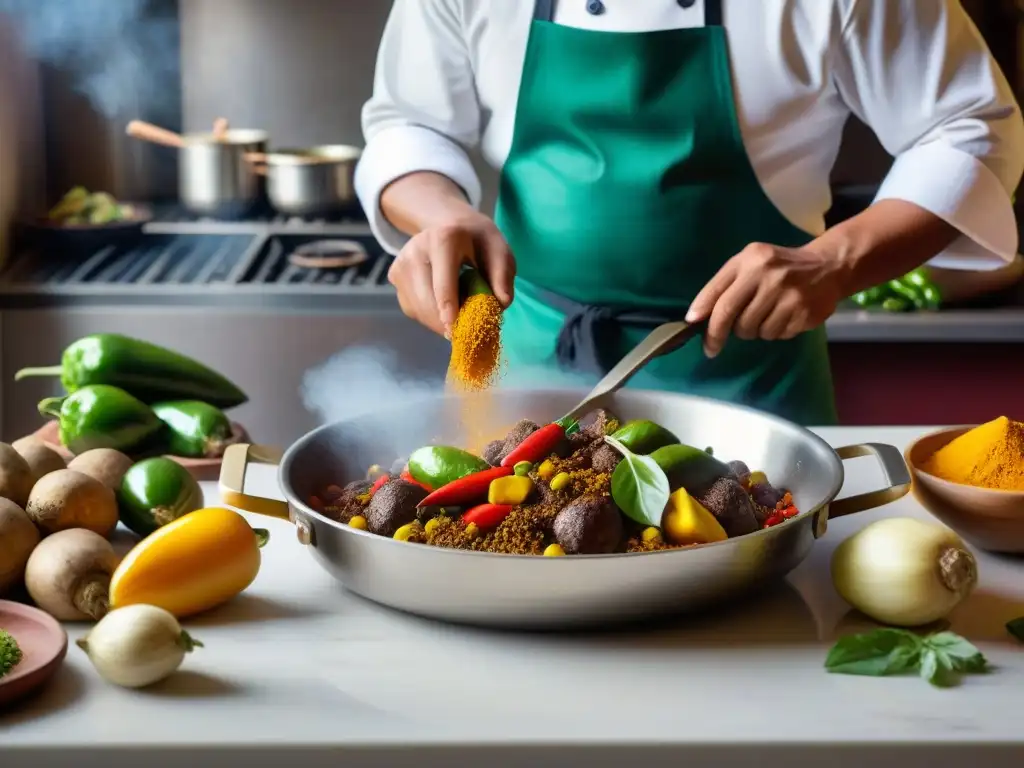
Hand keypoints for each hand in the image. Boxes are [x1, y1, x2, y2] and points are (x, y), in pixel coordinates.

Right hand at [387, 212, 514, 336]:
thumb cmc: (478, 241)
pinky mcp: (394, 276)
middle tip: (466, 333)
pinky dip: (430, 317)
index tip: (453, 332)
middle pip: (426, 300)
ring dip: (438, 323)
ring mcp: (401, 264)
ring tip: (458, 315)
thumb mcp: (499, 250)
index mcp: (443, 239)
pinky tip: (444, 308)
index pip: (443, 282)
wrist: (448, 224)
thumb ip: (503, 275)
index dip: (448, 309)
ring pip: (417, 309)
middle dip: (446, 324)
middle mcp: (415, 250)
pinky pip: (412, 309)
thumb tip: (502, 303)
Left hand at [685, 242, 848, 356]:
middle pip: (733, 318)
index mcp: (750, 261)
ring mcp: (788, 296)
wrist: (827, 266)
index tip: (691, 329)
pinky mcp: (803, 313)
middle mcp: (769, 276)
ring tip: (762, 316)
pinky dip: (773, 331)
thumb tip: (696, 317)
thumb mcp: (749, 263)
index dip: (704, 317)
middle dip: (718, 335)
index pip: (720, 296)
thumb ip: (724, 284)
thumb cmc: (778, 266)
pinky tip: (781, 317)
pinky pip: (775, 335)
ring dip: (752, 331)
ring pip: (753, 331)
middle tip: (713, 347)